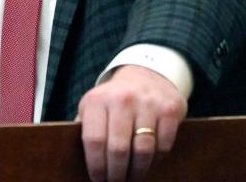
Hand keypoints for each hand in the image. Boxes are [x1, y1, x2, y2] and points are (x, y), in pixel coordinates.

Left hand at [78, 65, 186, 181]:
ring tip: (132, 178)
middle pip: (119, 150)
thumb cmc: (114, 98)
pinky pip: (163, 146)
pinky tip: (149, 162)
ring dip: (137, 172)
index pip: (94, 140)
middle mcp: (122, 99)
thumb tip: (75, 157)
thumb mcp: (94, 105)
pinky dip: (156, 160)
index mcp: (97, 100)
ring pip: (143, 151)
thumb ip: (85, 127)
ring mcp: (148, 103)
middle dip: (117, 174)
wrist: (145, 73)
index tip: (98, 180)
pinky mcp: (170, 110)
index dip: (97, 166)